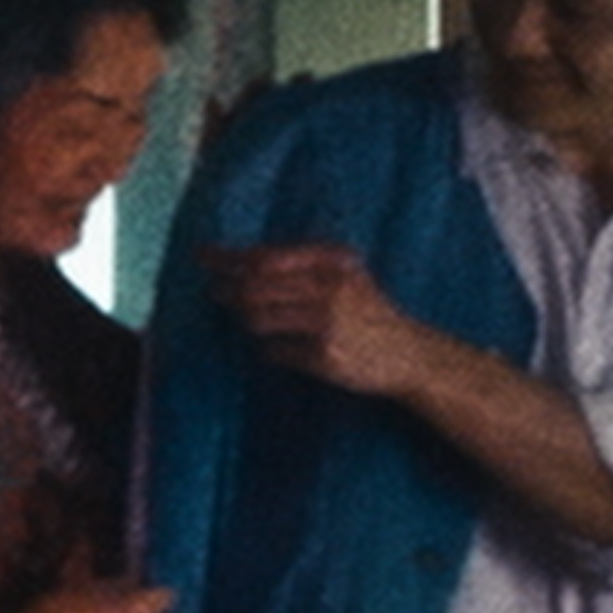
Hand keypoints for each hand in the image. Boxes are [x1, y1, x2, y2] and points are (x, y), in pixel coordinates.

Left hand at [203, 243, 433, 398]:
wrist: (408, 354)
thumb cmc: (369, 311)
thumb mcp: (347, 273)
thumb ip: (304, 263)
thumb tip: (243, 262)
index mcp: (333, 262)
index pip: (267, 256)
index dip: (230, 256)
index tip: (204, 256)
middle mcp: (330, 289)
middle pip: (257, 286)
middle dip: (227, 287)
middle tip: (212, 290)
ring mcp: (327, 324)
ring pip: (260, 318)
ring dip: (246, 319)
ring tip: (249, 318)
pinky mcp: (324, 357)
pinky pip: (275, 350)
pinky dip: (270, 348)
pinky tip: (279, 347)